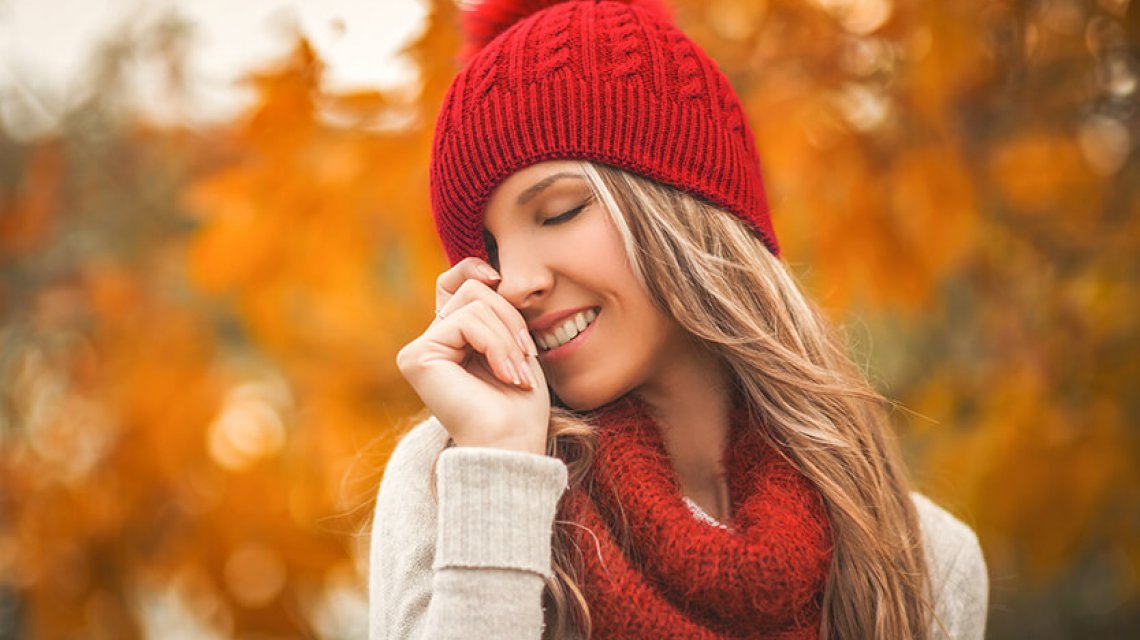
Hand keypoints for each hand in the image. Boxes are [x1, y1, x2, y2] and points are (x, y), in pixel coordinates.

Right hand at [396, 257, 549, 454]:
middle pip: (471, 289)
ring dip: (507, 336)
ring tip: (517, 372)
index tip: (498, 277)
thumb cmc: (519, 405)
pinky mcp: (417, 357)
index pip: (452, 283)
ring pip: (473, 303)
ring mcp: (419, 350)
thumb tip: (487, 274)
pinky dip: (496, 345)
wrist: (512, 444)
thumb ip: (495, 310)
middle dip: (509, 317)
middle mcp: (429, 343)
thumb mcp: (514, 344)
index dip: (472, 268)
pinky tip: (505, 375)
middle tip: (526, 356)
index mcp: (450, 339)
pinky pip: (466, 322)